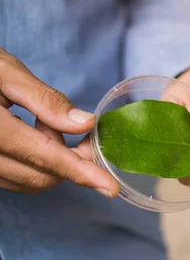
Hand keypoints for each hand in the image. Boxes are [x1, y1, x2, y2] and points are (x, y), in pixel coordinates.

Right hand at [0, 48, 118, 196]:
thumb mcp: (4, 72)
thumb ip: (45, 100)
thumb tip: (84, 123)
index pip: (45, 158)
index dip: (81, 173)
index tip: (109, 187)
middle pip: (40, 177)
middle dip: (69, 162)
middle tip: (79, 132)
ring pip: (27, 182)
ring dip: (50, 163)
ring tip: (43, 125)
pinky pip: (12, 178)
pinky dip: (33, 164)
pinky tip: (30, 136)